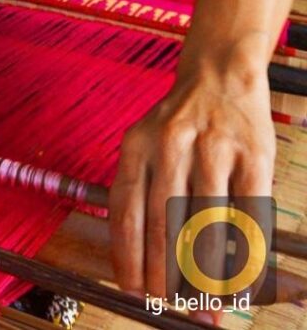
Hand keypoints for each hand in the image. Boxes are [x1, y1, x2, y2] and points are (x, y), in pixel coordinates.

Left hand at [108, 61, 274, 320]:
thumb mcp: (144, 141)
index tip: (132, 289)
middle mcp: (171, 144)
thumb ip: (139, 187)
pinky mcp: (253, 155)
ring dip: (206, 271)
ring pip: (207, 222)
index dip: (128, 252)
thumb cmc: (177, 119)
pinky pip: (249, 213)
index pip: (126, 207)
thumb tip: (138, 254)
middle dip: (165, 271)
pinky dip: (245, 253)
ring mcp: (213, 148)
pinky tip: (241, 281)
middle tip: (167, 306)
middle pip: (164, 220)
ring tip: (204, 306)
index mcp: (136, 144)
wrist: (218, 73)